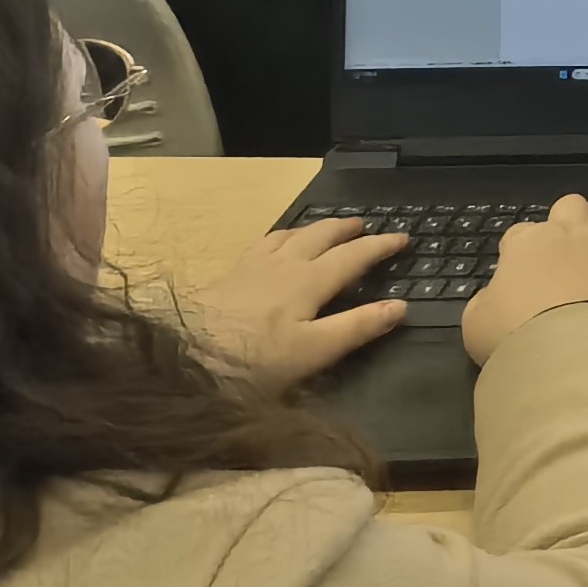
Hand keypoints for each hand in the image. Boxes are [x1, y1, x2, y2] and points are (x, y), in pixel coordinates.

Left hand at [194, 215, 413, 388]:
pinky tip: (274, 244)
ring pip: (292, 234)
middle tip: (365, 225)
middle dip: (347, 228)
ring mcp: (253, 266)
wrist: (184, 356)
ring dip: (315, 227)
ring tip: (325, 228)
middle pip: (321, 235)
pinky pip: (264, 242)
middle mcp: (285, 264)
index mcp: (310, 281)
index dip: (380, 246)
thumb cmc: (254, 361)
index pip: (354, 256)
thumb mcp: (313, 352)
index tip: (402, 237)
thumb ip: (356, 327)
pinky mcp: (229, 274)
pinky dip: (282, 236)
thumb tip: (400, 305)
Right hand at [462, 194, 587, 359]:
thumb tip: (494, 299)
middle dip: (566, 221)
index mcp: (525, 243)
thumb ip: (485, 301)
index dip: (518, 250)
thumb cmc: (509, 333)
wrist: (560, 349)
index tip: (518, 273)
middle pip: (570, 204)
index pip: (519, 232)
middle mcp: (566, 234)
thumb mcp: (475, 321)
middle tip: (562, 252)